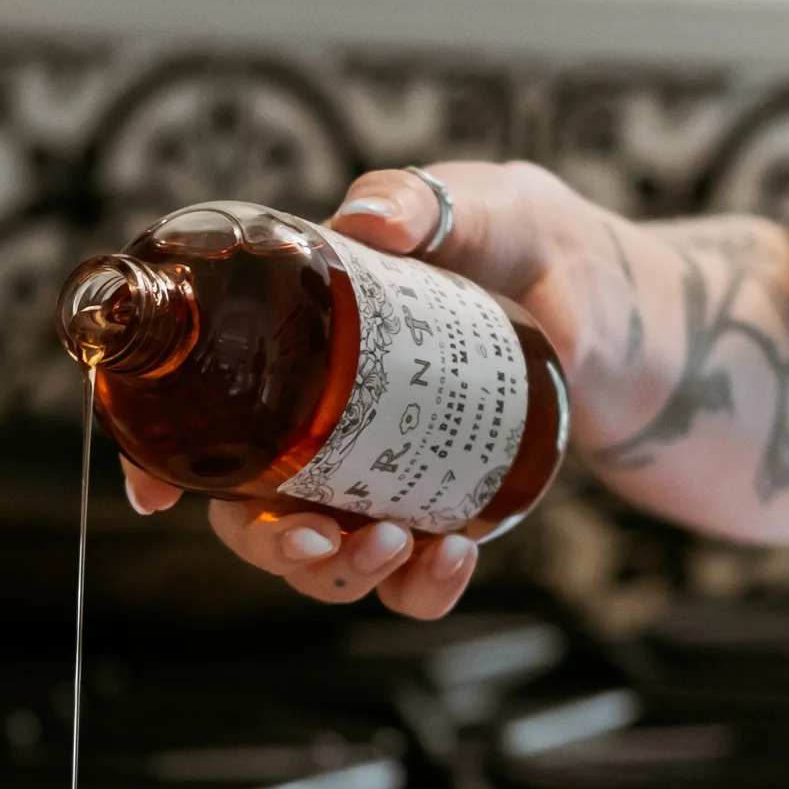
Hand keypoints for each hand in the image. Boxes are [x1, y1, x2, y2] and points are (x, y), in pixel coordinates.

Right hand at [115, 160, 619, 622]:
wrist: (633, 320)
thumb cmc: (550, 250)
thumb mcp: (495, 210)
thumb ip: (432, 202)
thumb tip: (366, 216)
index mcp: (300, 342)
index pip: (199, 408)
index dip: (158, 456)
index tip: (155, 494)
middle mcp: (319, 419)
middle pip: (243, 506)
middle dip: (263, 542)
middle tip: (315, 535)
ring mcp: (373, 475)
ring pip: (313, 555)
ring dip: (333, 573)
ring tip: (398, 545)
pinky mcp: (431, 514)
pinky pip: (401, 576)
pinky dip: (417, 587)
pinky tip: (451, 556)